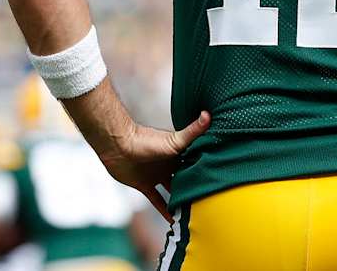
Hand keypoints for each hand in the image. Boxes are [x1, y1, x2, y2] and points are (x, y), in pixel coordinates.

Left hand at [95, 111, 210, 219]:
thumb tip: (208, 114)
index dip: (205, 174)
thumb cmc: (146, 140)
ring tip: (195, 215)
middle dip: (195, 189)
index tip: (220, 184)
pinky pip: (157, 200)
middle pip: (185, 179)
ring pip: (172, 191)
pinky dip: (164, 210)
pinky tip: (174, 222)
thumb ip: (192, 131)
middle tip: (209, 204)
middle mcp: (168, 165)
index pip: (195, 165)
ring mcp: (156, 176)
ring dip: (181, 201)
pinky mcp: (144, 185)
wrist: (117, 145)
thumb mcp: (174, 140)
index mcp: (178, 154)